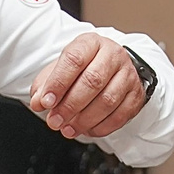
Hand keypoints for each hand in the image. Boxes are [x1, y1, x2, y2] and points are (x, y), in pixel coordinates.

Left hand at [28, 33, 144, 139]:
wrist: (113, 68)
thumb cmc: (84, 68)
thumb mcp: (61, 69)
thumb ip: (46, 85)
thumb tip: (38, 102)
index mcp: (91, 43)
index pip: (74, 60)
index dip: (58, 83)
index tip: (46, 102)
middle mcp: (113, 55)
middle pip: (93, 81)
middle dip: (70, 105)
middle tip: (55, 121)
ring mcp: (128, 75)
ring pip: (107, 100)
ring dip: (84, 120)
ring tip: (68, 129)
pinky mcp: (136, 95)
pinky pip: (120, 115)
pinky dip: (101, 127)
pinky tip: (87, 130)